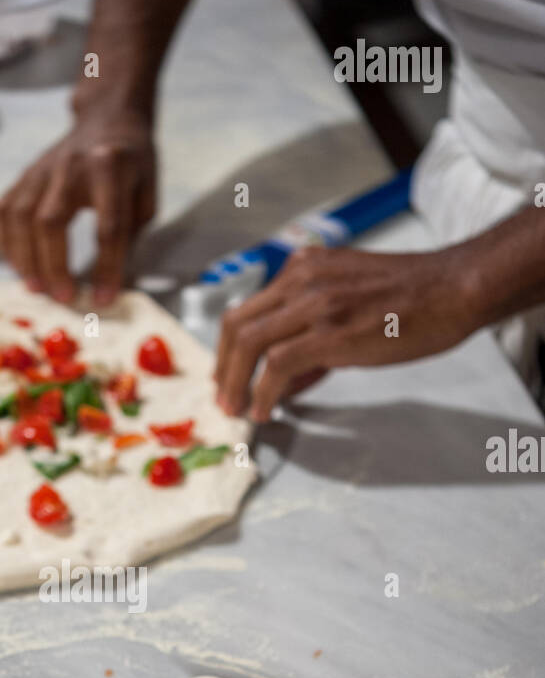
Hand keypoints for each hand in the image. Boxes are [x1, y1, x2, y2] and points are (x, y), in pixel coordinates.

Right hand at [0, 107, 155, 304]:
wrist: (106, 119)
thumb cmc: (131, 165)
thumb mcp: (146, 195)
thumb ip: (130, 235)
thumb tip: (108, 283)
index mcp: (110, 169)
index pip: (109, 226)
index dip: (107, 267)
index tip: (104, 298)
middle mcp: (71, 166)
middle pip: (52, 221)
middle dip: (55, 265)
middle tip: (63, 297)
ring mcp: (41, 169)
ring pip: (20, 216)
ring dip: (25, 258)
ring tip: (36, 288)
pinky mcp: (24, 175)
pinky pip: (4, 211)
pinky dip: (5, 243)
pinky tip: (17, 265)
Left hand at [215, 243, 482, 420]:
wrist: (453, 289)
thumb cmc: (412, 299)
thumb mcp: (349, 300)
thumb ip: (313, 333)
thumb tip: (285, 378)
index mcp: (304, 267)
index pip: (248, 308)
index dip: (230, 348)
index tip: (228, 376)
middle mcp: (301, 278)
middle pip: (236, 324)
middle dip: (223, 367)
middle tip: (224, 397)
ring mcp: (314, 302)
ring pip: (249, 343)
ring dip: (235, 383)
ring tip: (237, 410)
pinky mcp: (329, 330)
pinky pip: (277, 365)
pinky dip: (263, 393)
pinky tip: (264, 411)